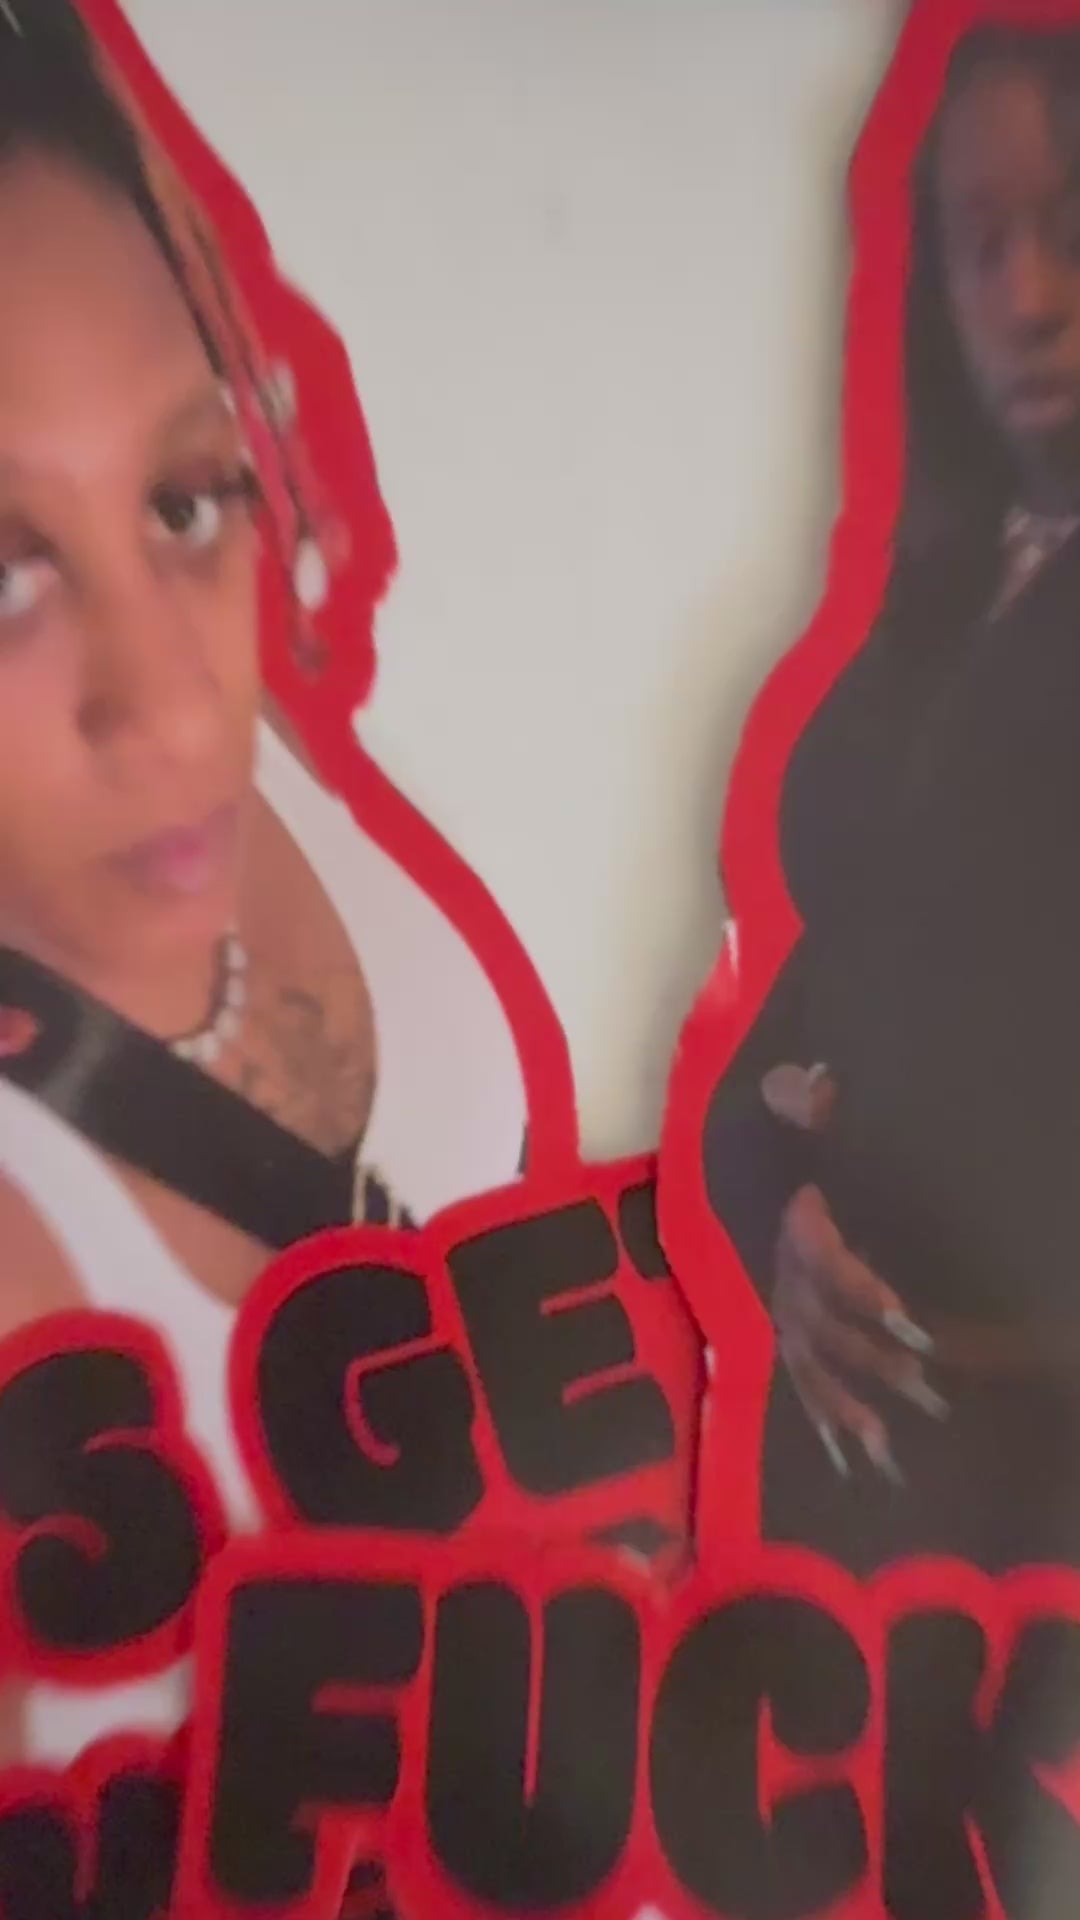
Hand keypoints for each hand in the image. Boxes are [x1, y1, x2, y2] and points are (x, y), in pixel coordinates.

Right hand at [763, 1063, 946, 1482]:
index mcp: (787, 1223)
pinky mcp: (775, 1324)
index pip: (826, 1264)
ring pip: (809, 1364)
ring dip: (849, 1408)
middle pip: (824, 1327)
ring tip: (887, 1451)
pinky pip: (795, 1376)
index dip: (865, 1294)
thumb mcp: (784, 1112)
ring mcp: (773, 1304)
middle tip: (928, 1395)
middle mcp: (775, 1272)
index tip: (911, 1324)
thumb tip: (815, 1086)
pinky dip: (821, 1418)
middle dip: (874, 1364)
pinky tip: (850, 1456)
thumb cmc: (764, 1137)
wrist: (725, 1158)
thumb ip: (800, 1103)